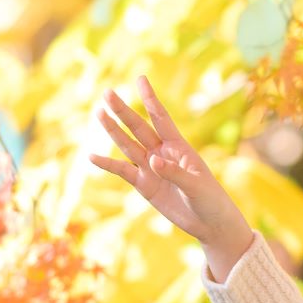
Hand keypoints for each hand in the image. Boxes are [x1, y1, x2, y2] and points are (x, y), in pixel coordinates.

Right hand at [90, 77, 254, 273]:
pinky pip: (123, 172)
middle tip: (107, 92)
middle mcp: (162, 153)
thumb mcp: (196, 185)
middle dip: (124, 110)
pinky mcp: (144, 185)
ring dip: (113, 130)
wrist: (209, 223)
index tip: (140, 79)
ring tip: (99, 113)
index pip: (161, 118)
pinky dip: (108, 164)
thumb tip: (153, 161)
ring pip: (128, 145)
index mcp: (179, 146)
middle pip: (138, 128)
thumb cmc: (210, 199)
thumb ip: (175, 173)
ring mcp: (151, 168)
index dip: (150, 99)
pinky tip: (92, 156)